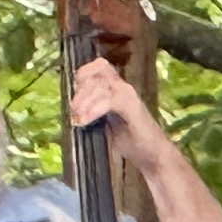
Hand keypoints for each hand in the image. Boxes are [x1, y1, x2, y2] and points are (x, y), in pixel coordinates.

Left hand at [67, 57, 186, 181]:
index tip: (73, 94)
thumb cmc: (127, 139)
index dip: (82, 75)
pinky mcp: (133, 109)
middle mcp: (123, 88)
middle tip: (74, 112)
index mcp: (116, 89)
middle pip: (96, 74)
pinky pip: (110, 101)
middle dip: (80, 92)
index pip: (98, 66)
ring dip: (84, 101)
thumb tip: (70, 107)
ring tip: (78, 118)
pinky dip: (94, 110)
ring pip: (101, 86)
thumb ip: (91, 109)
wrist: (151, 154)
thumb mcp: (103, 121)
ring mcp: (129, 97)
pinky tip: (85, 121)